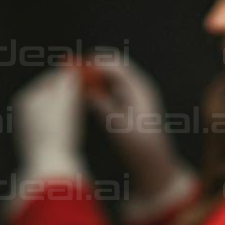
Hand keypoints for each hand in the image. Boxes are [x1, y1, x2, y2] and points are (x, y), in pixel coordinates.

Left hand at [10, 65, 85, 189]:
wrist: (50, 168)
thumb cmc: (57, 132)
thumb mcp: (66, 99)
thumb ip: (69, 79)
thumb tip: (72, 66)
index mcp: (27, 98)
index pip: (51, 78)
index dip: (71, 74)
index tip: (88, 73)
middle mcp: (24, 112)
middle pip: (52, 94)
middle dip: (70, 91)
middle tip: (89, 88)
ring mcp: (30, 128)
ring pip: (55, 110)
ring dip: (70, 107)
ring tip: (84, 108)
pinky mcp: (39, 143)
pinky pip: (56, 126)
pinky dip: (66, 123)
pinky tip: (76, 129)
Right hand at [80, 54, 195, 216]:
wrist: (153, 163)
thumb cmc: (139, 146)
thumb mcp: (118, 125)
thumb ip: (103, 105)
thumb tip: (87, 90)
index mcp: (139, 88)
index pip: (115, 64)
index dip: (94, 62)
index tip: (74, 67)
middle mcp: (137, 87)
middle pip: (112, 66)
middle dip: (92, 67)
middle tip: (70, 72)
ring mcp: (133, 95)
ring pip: (109, 77)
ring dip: (93, 77)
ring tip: (74, 83)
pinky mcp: (128, 104)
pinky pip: (109, 88)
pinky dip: (96, 88)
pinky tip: (83, 96)